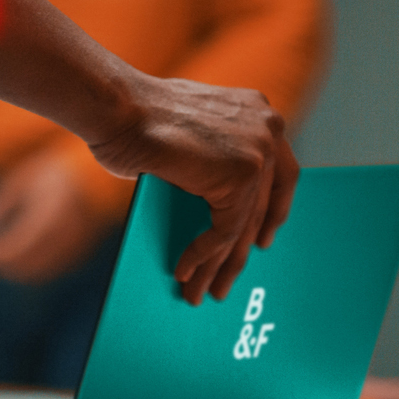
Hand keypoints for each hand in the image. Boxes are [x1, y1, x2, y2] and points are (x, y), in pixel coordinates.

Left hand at [0, 149, 118, 284]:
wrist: (89, 178)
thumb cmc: (48, 175)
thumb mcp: (21, 179)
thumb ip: (1, 200)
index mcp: (50, 209)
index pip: (17, 244)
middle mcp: (65, 231)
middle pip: (25, 262)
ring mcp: (74, 245)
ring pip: (36, 271)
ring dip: (11, 267)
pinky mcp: (77, 254)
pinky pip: (48, 269)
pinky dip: (27, 267)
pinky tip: (13, 253)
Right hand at [90, 76, 297, 303]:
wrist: (117, 107)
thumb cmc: (134, 118)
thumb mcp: (189, 135)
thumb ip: (213, 159)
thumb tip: (216, 205)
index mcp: (257, 112)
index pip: (280, 171)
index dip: (273, 209)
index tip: (265, 239)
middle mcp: (268, 128)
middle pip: (263, 204)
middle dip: (243, 248)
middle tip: (228, 279)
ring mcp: (259, 152)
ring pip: (244, 224)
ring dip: (221, 264)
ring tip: (204, 291)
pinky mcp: (242, 175)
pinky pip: (226, 231)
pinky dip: (203, 256)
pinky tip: (185, 271)